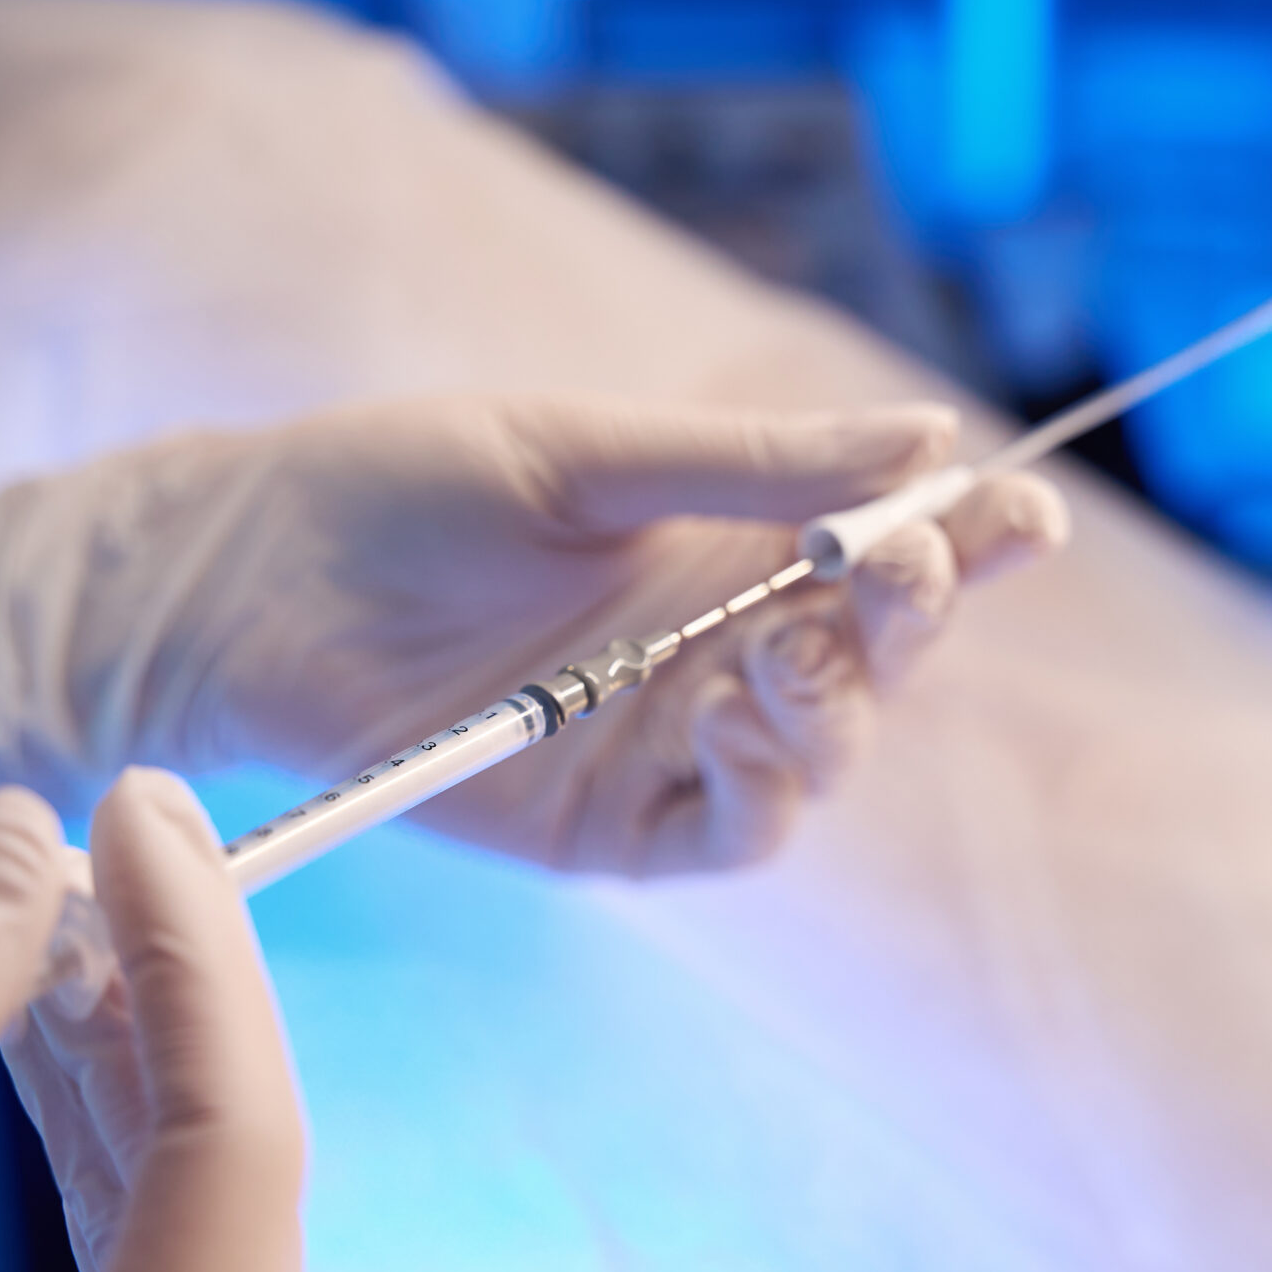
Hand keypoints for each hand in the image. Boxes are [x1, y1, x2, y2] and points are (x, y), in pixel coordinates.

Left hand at [0, 394, 1066, 872]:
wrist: (249, 587)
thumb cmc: (398, 491)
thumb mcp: (578, 455)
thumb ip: (744, 463)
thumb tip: (927, 440)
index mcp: (725, 542)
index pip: (882, 546)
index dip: (967, 541)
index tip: (1022, 515)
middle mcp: (719, 645)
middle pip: (876, 657)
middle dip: (913, 617)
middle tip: (899, 569)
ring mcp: (669, 741)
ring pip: (821, 753)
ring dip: (835, 705)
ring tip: (783, 647)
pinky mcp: (612, 825)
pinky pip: (731, 831)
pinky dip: (759, 784)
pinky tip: (727, 714)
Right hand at [0, 778, 302, 1271]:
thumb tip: (24, 837)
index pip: (236, 1159)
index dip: (192, 952)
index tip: (142, 803)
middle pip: (227, 1205)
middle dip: (161, 1004)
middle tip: (112, 838)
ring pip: (177, 1248)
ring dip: (122, 1072)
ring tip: (62, 920)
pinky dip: (88, 1168)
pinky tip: (43, 1049)